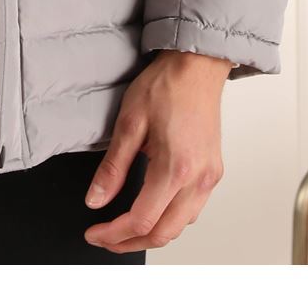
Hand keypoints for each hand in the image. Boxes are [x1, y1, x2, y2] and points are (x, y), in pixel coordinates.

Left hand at [82, 50, 231, 252]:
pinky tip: (153, 209)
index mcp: (176, 168)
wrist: (197, 65)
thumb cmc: (166, 86)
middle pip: (163, 234)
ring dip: (152, 234)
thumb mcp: (129, 122)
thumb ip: (112, 167)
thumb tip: (96, 201)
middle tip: (105, 238)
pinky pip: (192, 210)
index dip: (113, 233)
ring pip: (181, 226)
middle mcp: (198, 179)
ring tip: (124, 228)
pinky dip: (170, 219)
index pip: (141, 220)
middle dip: (129, 242)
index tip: (93, 232)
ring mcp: (210, 177)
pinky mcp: (213, 171)